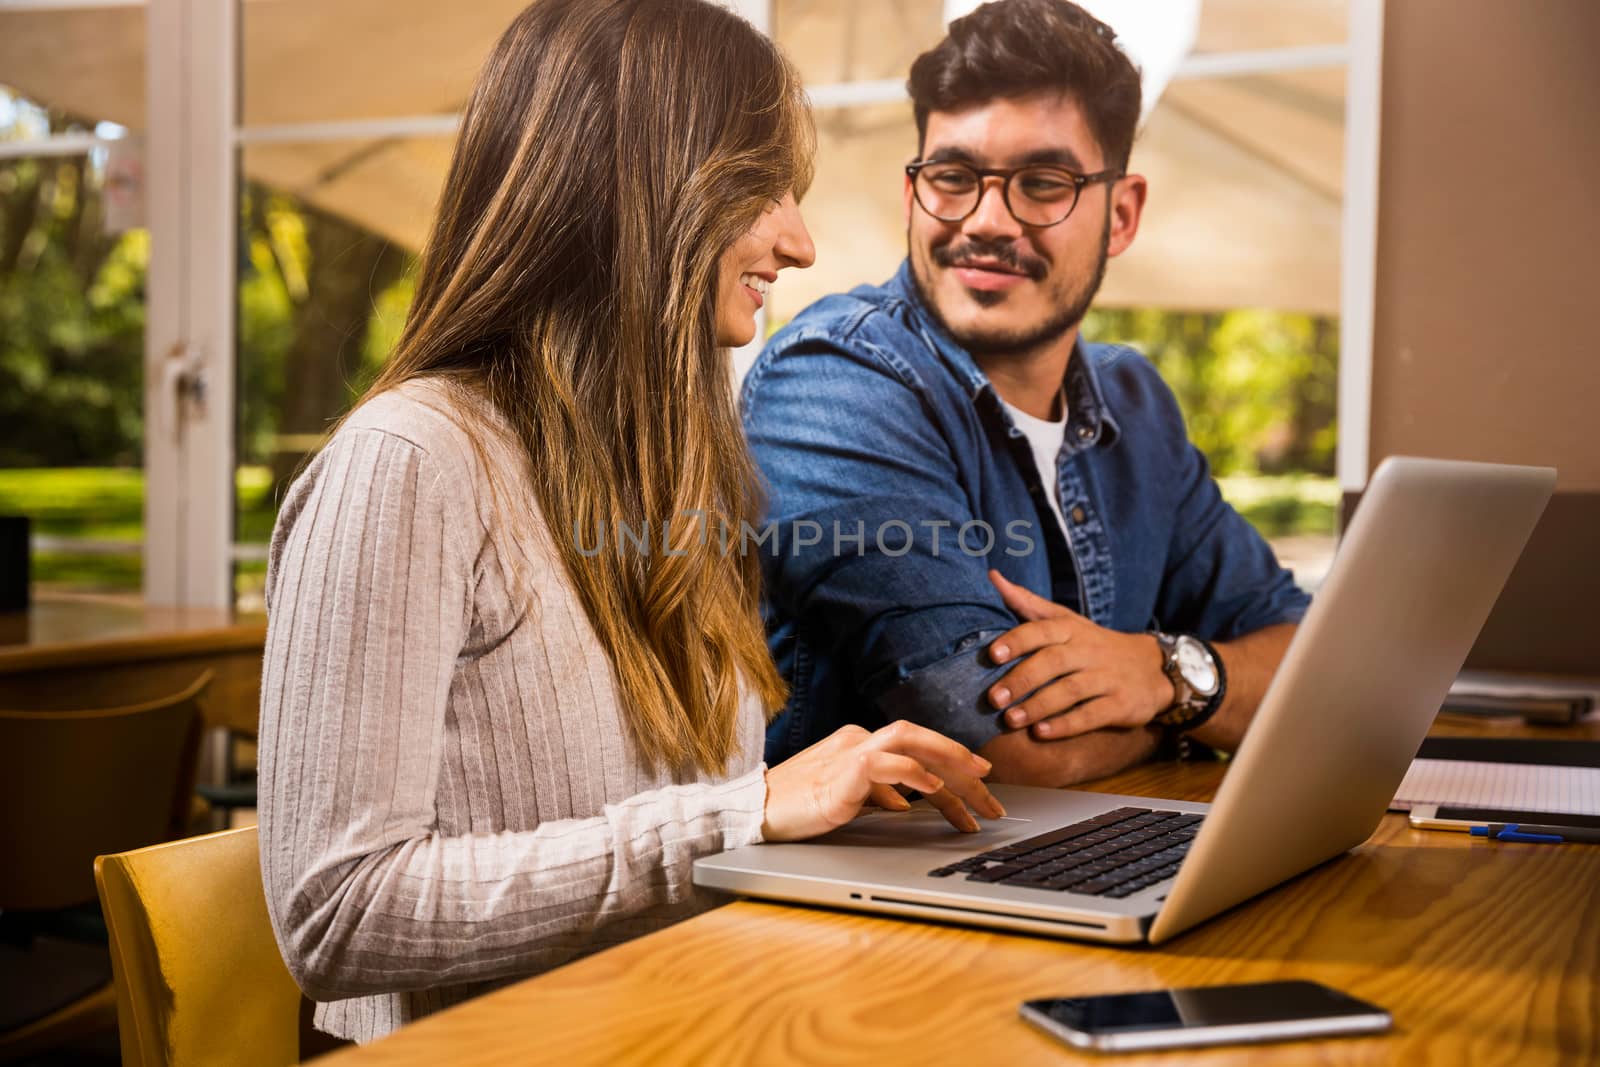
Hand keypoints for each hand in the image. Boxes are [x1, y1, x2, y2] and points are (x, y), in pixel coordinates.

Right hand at [762, 720, 1006, 841]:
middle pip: (922, 740)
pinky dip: (915, 774)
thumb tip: (906, 805)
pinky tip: (935, 790)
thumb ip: (876, 796)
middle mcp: (859, 740)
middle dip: (962, 764)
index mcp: (861, 744)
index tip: (980, 790)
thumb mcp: (847, 800)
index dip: (953, 768)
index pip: (917, 749)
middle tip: (992, 792)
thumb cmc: (795, 807)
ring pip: (911, 741)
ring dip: (949, 763)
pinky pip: (886, 763)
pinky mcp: (841, 772)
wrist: (754, 812)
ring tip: (977, 786)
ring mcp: (850, 751)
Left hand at [985, 569, 1172, 740]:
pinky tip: (1041, 733)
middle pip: (1053, 662)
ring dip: (1038, 706)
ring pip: (1070, 691)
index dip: (1017, 641)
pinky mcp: (1121, 705)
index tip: (992, 655)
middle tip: (993, 698)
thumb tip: (993, 578)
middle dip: (1021, 679)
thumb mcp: (1067, 621)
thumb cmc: (1095, 644)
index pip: (1042, 630)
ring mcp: (1107, 678)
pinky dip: (1066, 725)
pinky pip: (1092, 715)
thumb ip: (1029, 604)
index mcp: (1072, 629)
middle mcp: (1089, 651)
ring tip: (1011, 719)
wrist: (1154, 668)